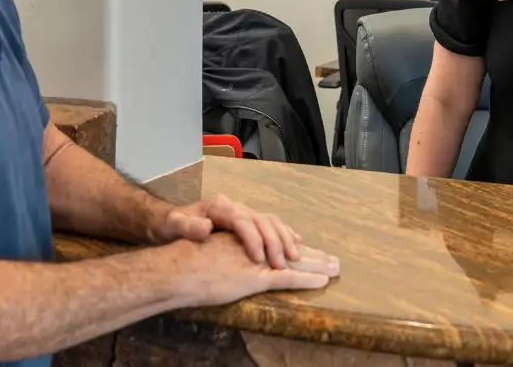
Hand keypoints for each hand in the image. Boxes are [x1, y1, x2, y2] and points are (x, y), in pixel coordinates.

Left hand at [151, 194, 302, 268]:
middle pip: (261, 220)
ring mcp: (241, 213)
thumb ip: (187, 226)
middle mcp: (233, 207)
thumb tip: (206, 227)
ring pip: (269, 221)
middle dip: (274, 241)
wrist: (167, 221)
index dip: (253, 238)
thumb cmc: (170, 225)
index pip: (242, 220)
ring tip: (294, 256)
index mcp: (218, 207)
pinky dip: (284, 234)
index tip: (259, 258)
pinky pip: (270, 225)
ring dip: (283, 238)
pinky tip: (296, 245)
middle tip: (283, 263)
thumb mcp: (172, 225)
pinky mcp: (245, 222)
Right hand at [176, 231, 339, 307]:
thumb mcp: (208, 246)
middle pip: (289, 245)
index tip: (303, 246)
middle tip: (333, 260)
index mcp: (242, 233)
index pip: (273, 233)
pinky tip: (322, 280)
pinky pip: (286, 278)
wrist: (176, 267)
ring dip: (316, 264)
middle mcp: (254, 242)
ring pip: (294, 261)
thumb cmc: (185, 259)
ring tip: (336, 269)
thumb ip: (224, 246)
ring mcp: (256, 260)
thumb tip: (229, 251)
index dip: (290, 240)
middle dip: (312, 254)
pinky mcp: (255, 276)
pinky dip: (305, 279)